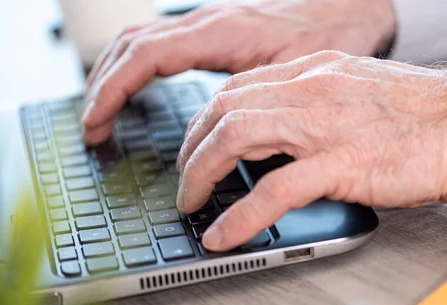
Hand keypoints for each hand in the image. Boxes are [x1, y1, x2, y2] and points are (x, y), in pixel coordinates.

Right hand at [82, 0, 396, 144]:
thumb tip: (233, 148)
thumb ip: (263, 103)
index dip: (113, 89)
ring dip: (115, 75)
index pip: (146, 55)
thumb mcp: (300, 72)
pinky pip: (163, 43)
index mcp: (223, 31)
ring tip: (103, 114)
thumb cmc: (336, 31)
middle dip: (102, 86)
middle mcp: (209, 21)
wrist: (354, 5)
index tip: (96, 123)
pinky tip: (140, 91)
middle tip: (92, 129)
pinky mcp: (218, 32)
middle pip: (132, 45)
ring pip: (142, 40)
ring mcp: (211, 23)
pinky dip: (139, 68)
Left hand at [176, 51, 446, 250]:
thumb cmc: (423, 115)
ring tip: (191, 205)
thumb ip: (315, 107)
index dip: (204, 121)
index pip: (237, 89)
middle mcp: (310, 89)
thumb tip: (280, 136)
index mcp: (313, 71)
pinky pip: (273, 191)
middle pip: (223, 109)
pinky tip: (223, 237)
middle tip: (185, 181)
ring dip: (200, 175)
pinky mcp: (342, 164)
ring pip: (234, 138)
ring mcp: (324, 125)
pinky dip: (240, 217)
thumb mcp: (357, 94)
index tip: (195, 148)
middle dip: (191, 149)